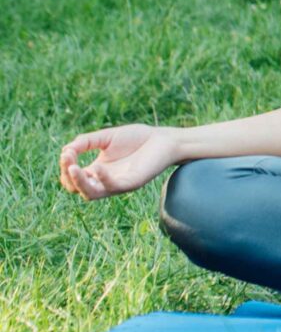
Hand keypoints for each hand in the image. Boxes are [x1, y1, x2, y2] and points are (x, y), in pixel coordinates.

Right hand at [60, 124, 184, 199]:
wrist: (165, 139)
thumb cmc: (137, 138)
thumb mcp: (105, 137)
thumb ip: (85, 142)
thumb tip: (65, 151)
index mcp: (97, 169)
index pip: (71, 177)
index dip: (65, 167)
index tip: (67, 152)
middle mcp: (104, 180)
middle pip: (76, 188)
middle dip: (67, 175)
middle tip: (68, 158)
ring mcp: (117, 184)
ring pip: (90, 194)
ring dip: (78, 183)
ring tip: (73, 168)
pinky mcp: (131, 184)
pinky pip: (112, 188)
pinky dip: (102, 179)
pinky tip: (98, 168)